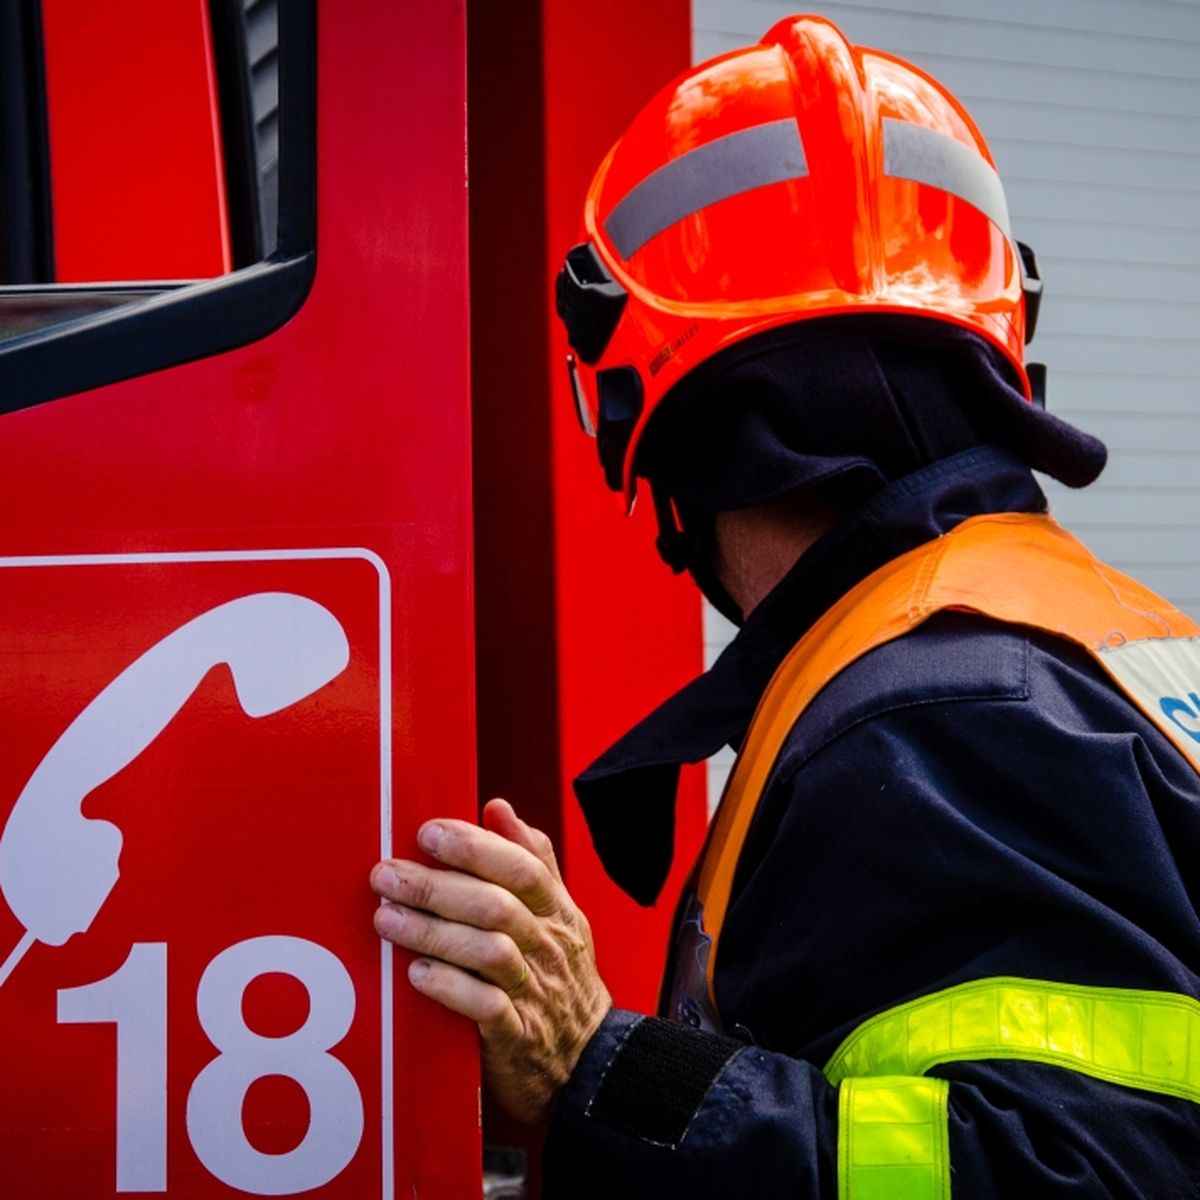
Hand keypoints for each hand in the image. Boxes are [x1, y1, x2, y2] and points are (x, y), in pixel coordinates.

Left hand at [370, 798, 611, 1124]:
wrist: (590, 1064)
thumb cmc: (563, 981)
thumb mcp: (560, 914)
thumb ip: (532, 859)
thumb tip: (497, 808)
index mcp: (557, 912)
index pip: (522, 867)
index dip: (475, 847)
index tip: (428, 832)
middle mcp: (548, 946)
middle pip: (496, 905)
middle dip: (436, 886)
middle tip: (386, 874)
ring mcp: (534, 991)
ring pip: (487, 951)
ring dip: (432, 932)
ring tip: (387, 918)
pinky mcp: (516, 1035)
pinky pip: (486, 1008)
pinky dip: (450, 987)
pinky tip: (416, 974)